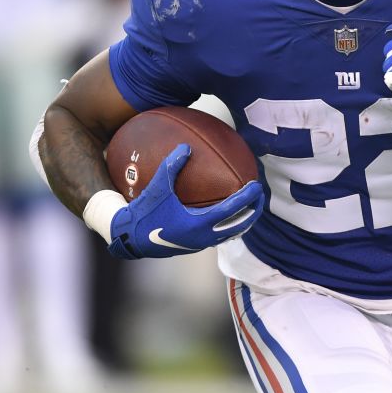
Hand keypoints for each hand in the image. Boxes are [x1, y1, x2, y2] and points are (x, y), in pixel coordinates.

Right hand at [107, 144, 264, 259]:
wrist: (130, 239)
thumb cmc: (144, 212)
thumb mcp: (157, 187)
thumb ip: (172, 166)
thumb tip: (186, 146)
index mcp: (198, 224)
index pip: (231, 211)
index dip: (247, 198)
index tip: (257, 185)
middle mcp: (204, 237)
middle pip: (239, 226)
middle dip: (254, 211)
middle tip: (261, 196)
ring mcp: (201, 244)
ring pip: (231, 234)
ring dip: (244, 220)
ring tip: (252, 207)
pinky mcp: (195, 246)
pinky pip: (220, 235)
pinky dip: (230, 225)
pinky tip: (229, 214)